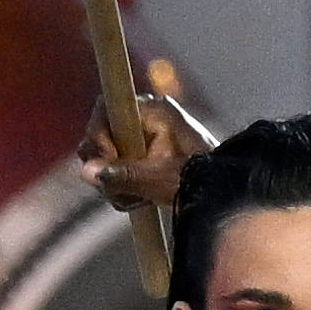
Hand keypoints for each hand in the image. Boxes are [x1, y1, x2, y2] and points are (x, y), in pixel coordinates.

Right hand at [77, 92, 216, 220]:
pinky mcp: (147, 155)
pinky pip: (120, 167)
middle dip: (105, 167)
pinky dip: (123, 186)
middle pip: (102, 135)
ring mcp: (146, 136)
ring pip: (108, 156)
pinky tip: (139, 200)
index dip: (98, 136)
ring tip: (136, 200)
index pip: (106, 108)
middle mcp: (147, 118)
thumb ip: (121, 175)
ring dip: (114, 182)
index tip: (109, 162)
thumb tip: (86, 172)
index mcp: (153, 111)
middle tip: (118, 191)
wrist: (224, 193)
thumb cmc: (199, 179)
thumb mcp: (158, 180)